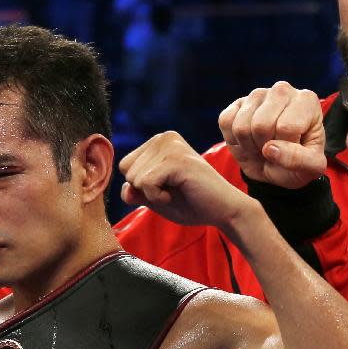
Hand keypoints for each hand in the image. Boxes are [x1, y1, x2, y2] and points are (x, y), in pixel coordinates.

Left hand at [119, 131, 257, 230]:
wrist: (223, 210)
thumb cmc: (191, 203)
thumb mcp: (154, 197)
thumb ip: (135, 191)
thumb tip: (125, 189)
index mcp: (159, 142)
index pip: (125, 166)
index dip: (140, 186)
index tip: (165, 187)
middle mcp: (164, 137)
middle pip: (127, 171)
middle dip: (145, 190)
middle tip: (173, 190)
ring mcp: (171, 146)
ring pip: (134, 178)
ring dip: (153, 194)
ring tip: (178, 190)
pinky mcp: (176, 159)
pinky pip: (146, 184)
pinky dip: (158, 197)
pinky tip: (178, 193)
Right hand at [218, 81, 326, 189]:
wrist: (277, 164)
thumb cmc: (297, 163)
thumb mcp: (310, 169)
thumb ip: (299, 160)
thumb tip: (269, 148)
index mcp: (307, 101)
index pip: (286, 128)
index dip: (284, 148)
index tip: (290, 150)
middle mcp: (282, 90)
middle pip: (261, 125)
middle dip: (264, 147)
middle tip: (272, 150)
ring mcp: (258, 94)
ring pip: (241, 126)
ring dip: (248, 145)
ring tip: (261, 146)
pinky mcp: (237, 103)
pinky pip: (226, 122)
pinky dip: (233, 140)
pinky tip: (248, 140)